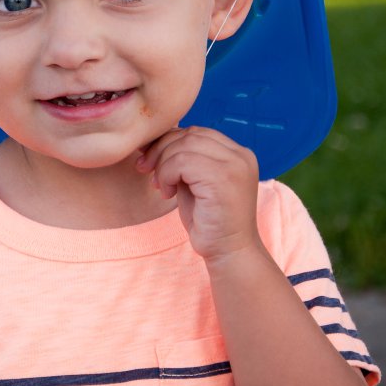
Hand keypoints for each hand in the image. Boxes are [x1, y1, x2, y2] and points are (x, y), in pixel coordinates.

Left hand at [135, 126, 261, 262]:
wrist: (228, 253)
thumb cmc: (208, 221)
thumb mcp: (193, 182)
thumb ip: (182, 160)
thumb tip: (150, 140)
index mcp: (237, 153)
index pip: (197, 132)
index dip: (168, 141)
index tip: (148, 158)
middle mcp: (240, 155)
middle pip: (189, 134)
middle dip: (160, 149)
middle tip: (145, 169)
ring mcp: (235, 165)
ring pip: (184, 145)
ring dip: (163, 165)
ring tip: (161, 186)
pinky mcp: (223, 178)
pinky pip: (182, 162)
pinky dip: (167, 174)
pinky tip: (168, 194)